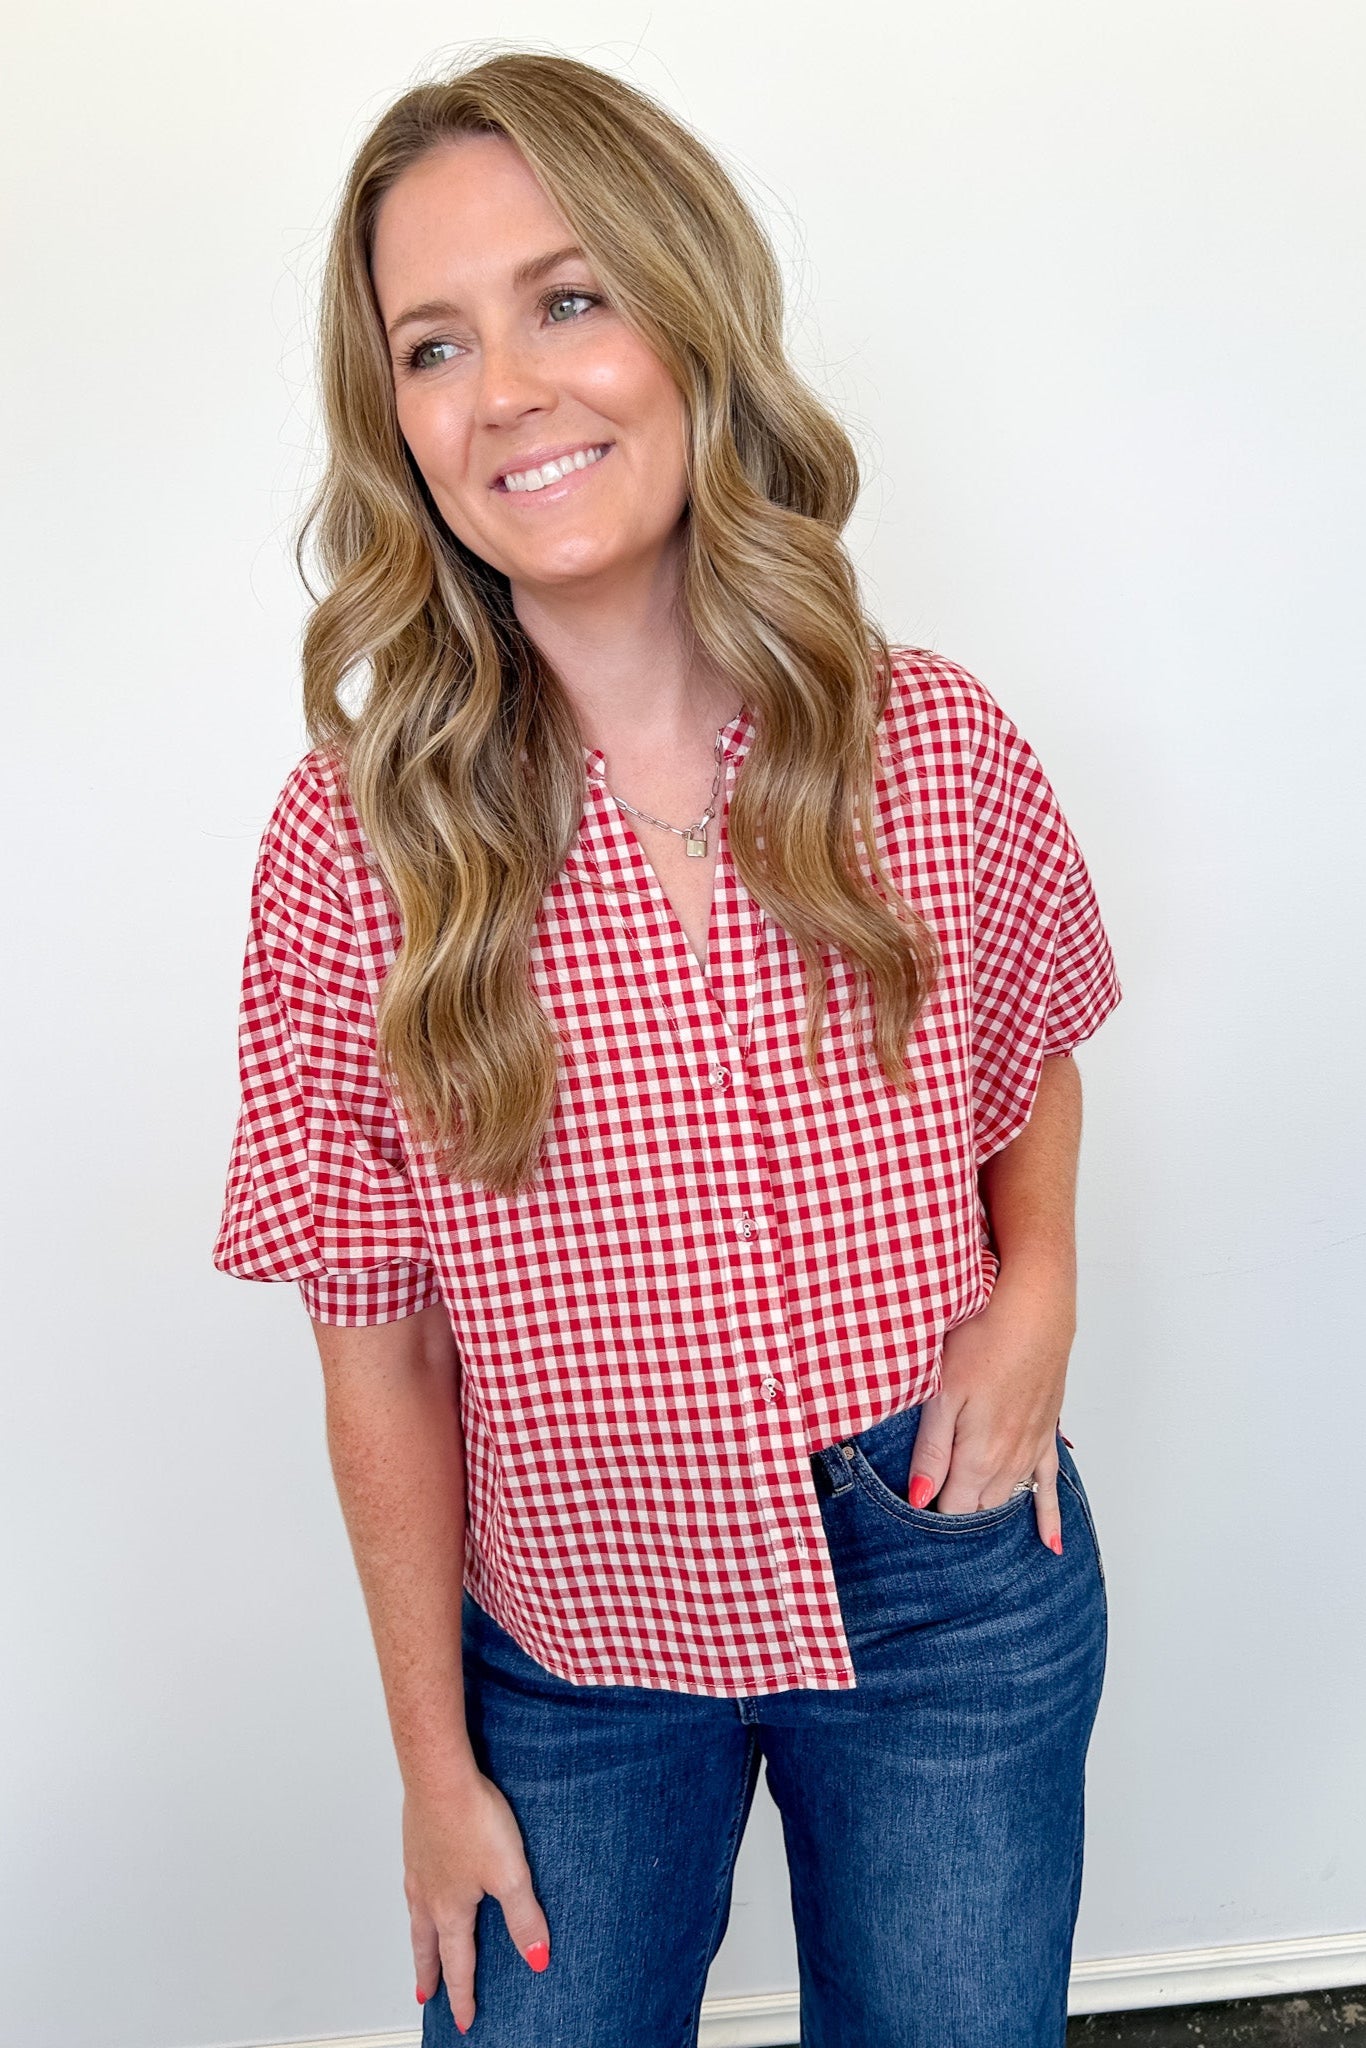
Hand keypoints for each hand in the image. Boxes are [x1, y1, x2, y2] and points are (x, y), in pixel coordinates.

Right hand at [404, 1768, 549, 2033]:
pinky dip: (416, 1902)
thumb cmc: (472, 1820)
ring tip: (420, 1948)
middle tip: (425, 1995)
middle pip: (426, 1947)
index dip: (464, 1994)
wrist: (438, 1775)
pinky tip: (424, 1887)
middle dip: (428, 1973)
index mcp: (450, 1910)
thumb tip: (536, 1958)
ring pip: (415, 1917)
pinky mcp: (416, 1841)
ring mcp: (418, 1868)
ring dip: (418, 1940)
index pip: (458, 1964)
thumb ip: (523, 1917)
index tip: (464, 2019)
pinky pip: (414, 1884)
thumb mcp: (510, 1874)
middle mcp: (428, 1895)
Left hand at [907, 1270, 1073, 1552]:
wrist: (1035, 1304)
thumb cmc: (982, 1337)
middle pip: (978, 1507)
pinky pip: (1049, 1483)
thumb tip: (919, 1499)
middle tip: (933, 1530)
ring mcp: (1031, 1446)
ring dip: (990, 1514)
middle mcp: (1009, 1460)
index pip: (951, 1508)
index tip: (908, 1526)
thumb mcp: (942, 1391)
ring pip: (1008, 1496)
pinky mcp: (1046, 1429)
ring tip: (973, 1542)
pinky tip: (1050, 1544)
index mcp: (978, 1455)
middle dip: (956, 1518)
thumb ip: (931, 1450)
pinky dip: (1047, 1515)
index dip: (929, 1517)